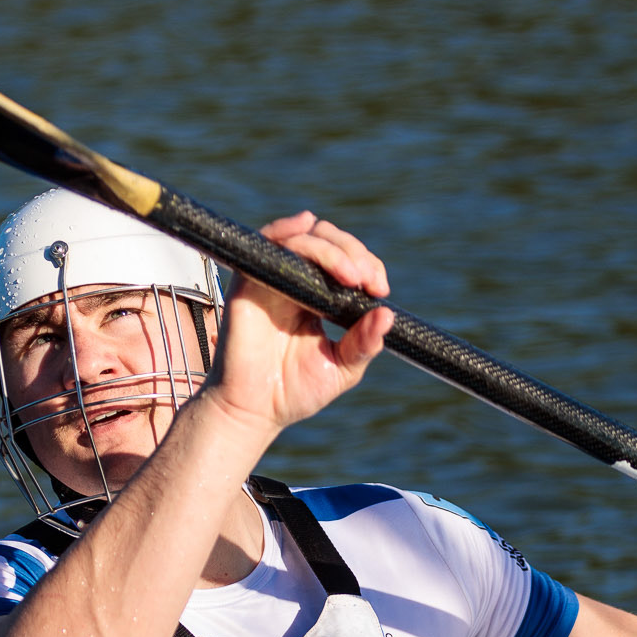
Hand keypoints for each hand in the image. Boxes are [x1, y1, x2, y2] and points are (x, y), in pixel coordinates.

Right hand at [205, 212, 392, 438]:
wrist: (253, 411)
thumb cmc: (293, 392)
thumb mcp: (342, 368)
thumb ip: (364, 343)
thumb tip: (388, 316)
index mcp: (318, 298)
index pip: (347, 262)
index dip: (368, 265)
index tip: (380, 290)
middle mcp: (295, 282)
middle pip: (328, 240)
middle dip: (355, 254)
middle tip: (369, 283)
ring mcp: (272, 279)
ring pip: (304, 238)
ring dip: (332, 249)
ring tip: (352, 276)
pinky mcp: (248, 281)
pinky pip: (268, 241)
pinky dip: (287, 228)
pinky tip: (307, 225)